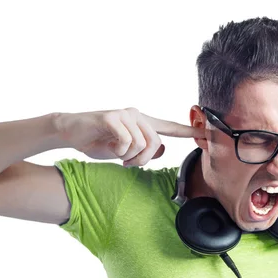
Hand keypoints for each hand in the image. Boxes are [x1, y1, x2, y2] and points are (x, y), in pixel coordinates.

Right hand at [54, 107, 204, 166]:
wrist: (70, 131)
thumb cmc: (96, 141)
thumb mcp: (123, 151)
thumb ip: (143, 150)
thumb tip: (162, 149)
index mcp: (142, 122)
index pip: (169, 127)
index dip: (188, 132)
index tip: (207, 132)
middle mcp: (137, 115)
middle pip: (155, 143)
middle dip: (142, 160)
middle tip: (127, 163)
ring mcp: (125, 114)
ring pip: (142, 144)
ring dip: (129, 157)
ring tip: (117, 155)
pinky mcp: (112, 116)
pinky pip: (126, 142)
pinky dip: (118, 151)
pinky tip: (108, 147)